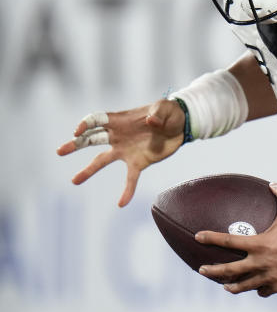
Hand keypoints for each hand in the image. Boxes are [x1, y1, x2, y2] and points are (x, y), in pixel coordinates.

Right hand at [56, 99, 186, 206]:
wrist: (181, 125)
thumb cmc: (169, 113)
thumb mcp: (165, 108)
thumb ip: (157, 113)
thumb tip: (151, 120)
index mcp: (121, 120)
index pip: (98, 120)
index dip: (86, 124)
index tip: (78, 132)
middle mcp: (119, 136)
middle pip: (92, 139)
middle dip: (75, 144)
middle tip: (60, 151)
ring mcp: (126, 150)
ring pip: (102, 160)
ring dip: (89, 170)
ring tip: (74, 181)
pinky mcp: (138, 162)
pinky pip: (130, 178)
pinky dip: (126, 190)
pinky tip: (121, 203)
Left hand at [196, 183, 276, 296]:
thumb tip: (274, 183)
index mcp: (259, 244)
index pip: (228, 241)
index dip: (211, 238)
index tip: (198, 237)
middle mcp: (260, 262)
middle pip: (229, 271)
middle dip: (213, 271)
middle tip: (202, 270)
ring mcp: (269, 276)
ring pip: (244, 285)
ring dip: (232, 286)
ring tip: (226, 286)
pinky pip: (264, 290)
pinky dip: (259, 289)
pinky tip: (258, 288)